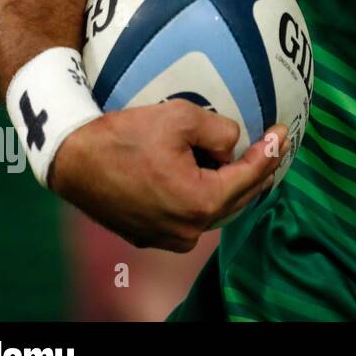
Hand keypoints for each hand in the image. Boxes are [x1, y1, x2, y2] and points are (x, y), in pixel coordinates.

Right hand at [47, 99, 286, 251]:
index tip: (283, 131)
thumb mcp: (182, 118)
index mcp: (200, 202)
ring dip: (231, 185)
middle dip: (257, 170)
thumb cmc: (125, 136)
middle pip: (237, 198)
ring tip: (248, 159)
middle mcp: (188, 230)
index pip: (250, 176)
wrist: (72, 159)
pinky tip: (211, 174)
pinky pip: (190, 215)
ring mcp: (167, 237)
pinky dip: (205, 195)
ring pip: (215, 209)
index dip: (271, 151)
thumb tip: (235, 144)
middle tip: (273, 145)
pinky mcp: (150, 235)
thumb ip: (222, 132)